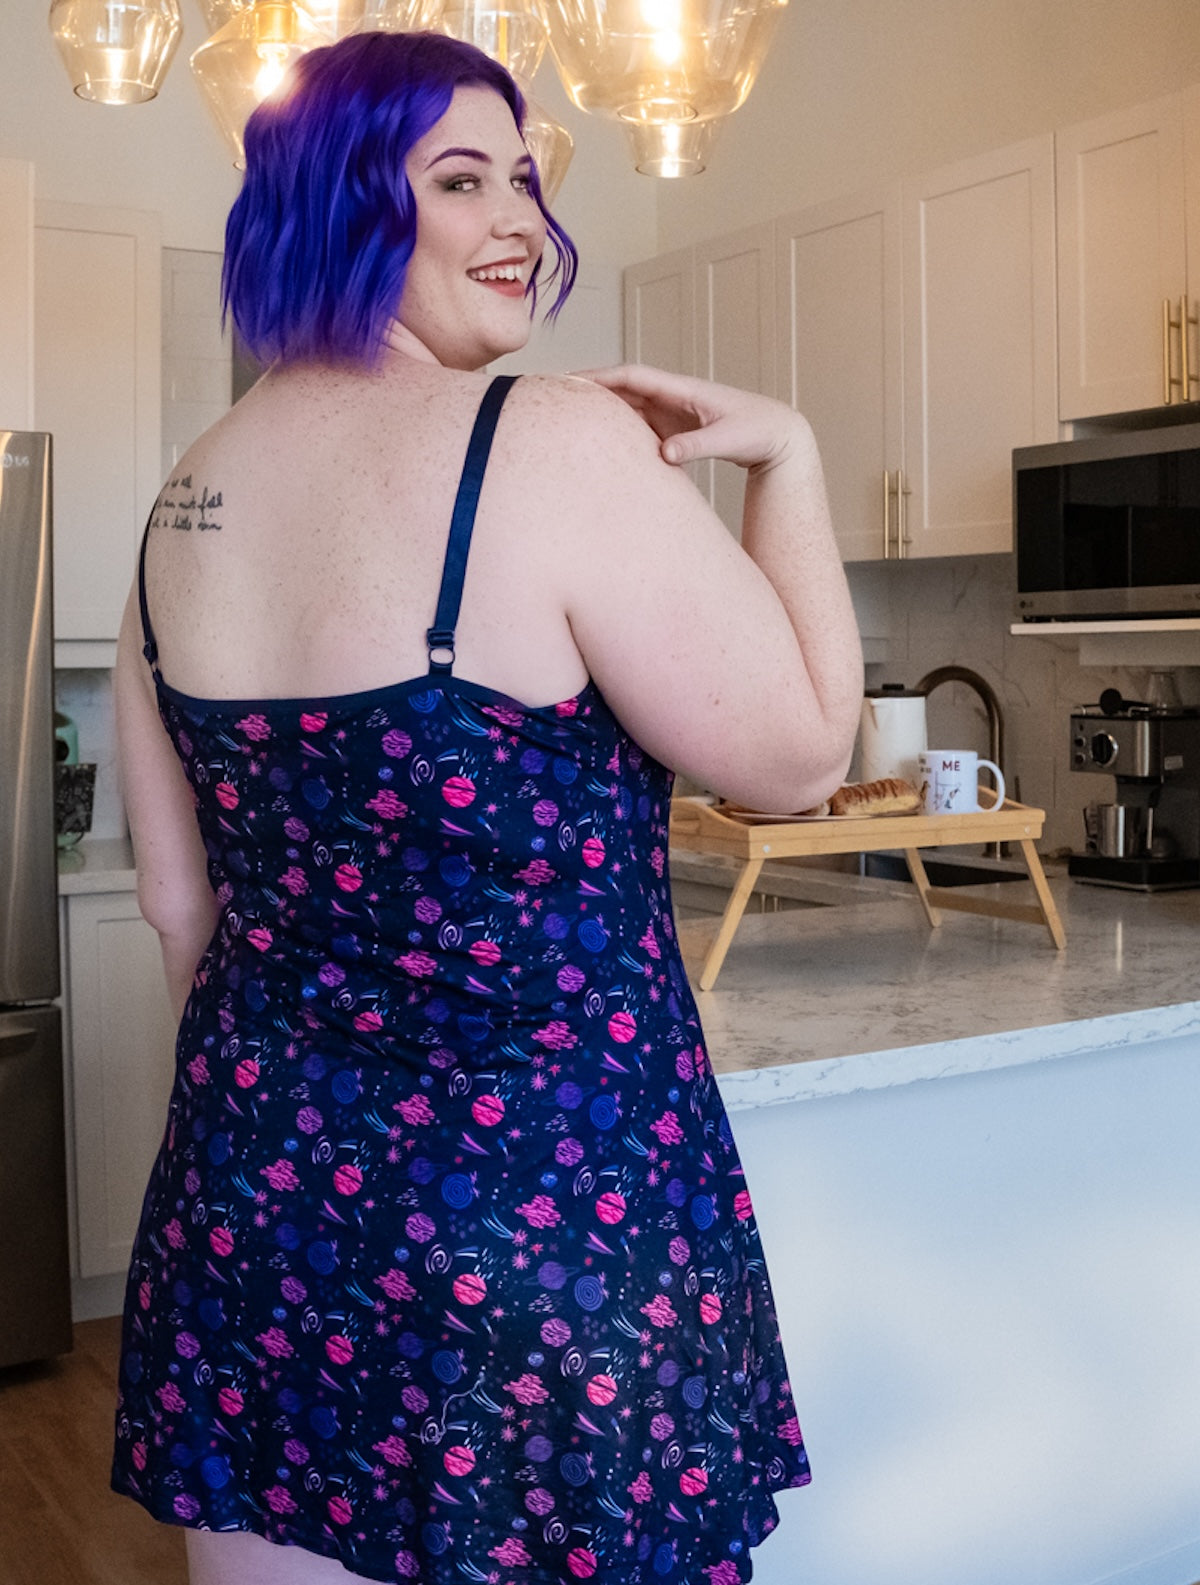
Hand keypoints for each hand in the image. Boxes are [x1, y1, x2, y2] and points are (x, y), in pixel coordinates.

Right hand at [575, 363, 808, 472]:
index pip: (633, 376)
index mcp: (682, 389)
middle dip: (591, 389)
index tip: (573, 380)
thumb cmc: (758, 431)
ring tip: (568, 420)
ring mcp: (671, 412)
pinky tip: (600, 444)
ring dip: (601, 411)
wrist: (776, 435)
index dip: (602, 376)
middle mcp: (672, 396)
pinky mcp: (674, 429)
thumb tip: (664, 454)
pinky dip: (618, 431)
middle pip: (622, 388)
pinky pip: (638, 426)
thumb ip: (697, 446)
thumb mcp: (728, 439)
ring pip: (627, 407)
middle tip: (555, 396)